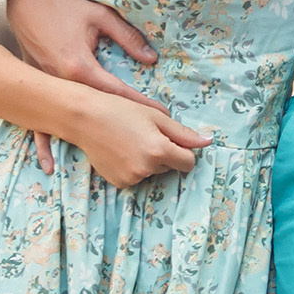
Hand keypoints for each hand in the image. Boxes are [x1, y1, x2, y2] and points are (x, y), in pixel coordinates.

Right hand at [9, 0, 161, 173]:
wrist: (25, 4)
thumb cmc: (63, 6)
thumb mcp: (100, 17)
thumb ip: (127, 37)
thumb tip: (151, 58)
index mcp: (80, 68)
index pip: (118, 93)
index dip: (141, 105)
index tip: (162, 116)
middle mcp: (62, 84)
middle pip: (98, 112)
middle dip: (123, 126)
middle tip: (147, 142)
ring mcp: (47, 89)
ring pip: (71, 122)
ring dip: (91, 138)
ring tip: (113, 158)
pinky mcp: (38, 89)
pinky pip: (41, 122)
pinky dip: (45, 143)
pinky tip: (48, 165)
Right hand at [72, 94, 212, 189]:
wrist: (85, 118)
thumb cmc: (121, 111)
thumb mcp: (156, 117)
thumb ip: (184, 133)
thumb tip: (208, 142)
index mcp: (160, 151)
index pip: (188, 162)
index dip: (183, 150)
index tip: (172, 139)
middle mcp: (147, 169)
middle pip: (169, 166)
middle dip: (164, 153)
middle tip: (144, 134)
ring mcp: (131, 178)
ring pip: (152, 171)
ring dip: (148, 160)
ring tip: (129, 140)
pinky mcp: (119, 183)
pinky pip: (136, 177)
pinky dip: (133, 167)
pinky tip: (120, 151)